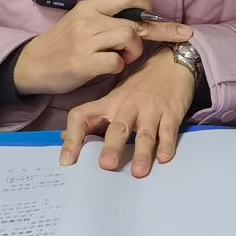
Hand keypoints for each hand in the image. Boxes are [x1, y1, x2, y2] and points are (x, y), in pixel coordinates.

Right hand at [11, 0, 189, 96]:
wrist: (34, 64)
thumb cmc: (65, 43)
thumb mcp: (84, 19)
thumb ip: (111, 11)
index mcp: (90, 6)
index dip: (147, 5)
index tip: (156, 16)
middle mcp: (89, 19)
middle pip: (135, 20)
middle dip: (154, 32)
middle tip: (157, 41)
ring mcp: (85, 41)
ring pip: (130, 37)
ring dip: (135, 51)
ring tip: (125, 57)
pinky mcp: (83, 63)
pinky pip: (117, 62)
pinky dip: (120, 66)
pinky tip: (111, 68)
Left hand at [59, 49, 196, 176]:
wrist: (170, 63)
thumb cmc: (139, 85)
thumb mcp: (113, 97)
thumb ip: (93, 118)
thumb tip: (64, 137)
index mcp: (109, 103)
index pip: (83, 116)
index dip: (73, 138)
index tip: (67, 161)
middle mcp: (128, 106)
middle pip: (118, 128)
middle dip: (112, 147)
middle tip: (107, 165)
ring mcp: (151, 110)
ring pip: (145, 133)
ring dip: (141, 152)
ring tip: (139, 171)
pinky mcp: (171, 112)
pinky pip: (168, 130)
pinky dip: (167, 144)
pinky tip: (164, 157)